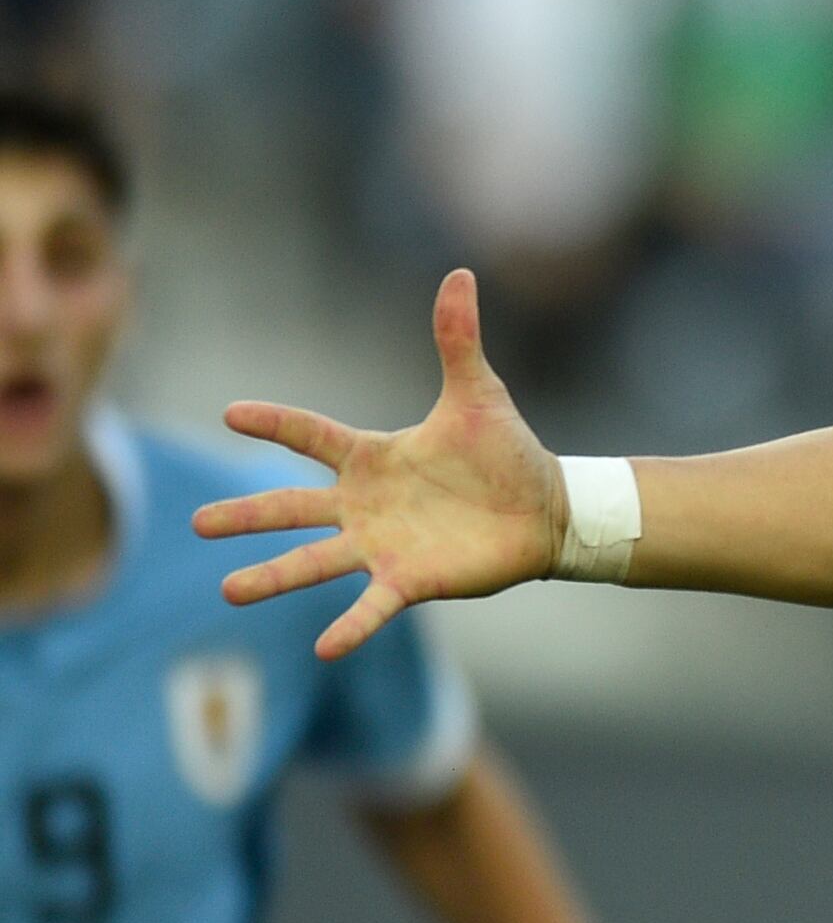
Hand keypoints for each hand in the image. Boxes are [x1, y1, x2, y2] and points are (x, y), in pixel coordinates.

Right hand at [194, 270, 564, 658]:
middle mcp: (365, 503)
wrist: (547, 508)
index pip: (311, 436)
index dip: (275, 424)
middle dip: (246, 514)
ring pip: (314, 560)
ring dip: (272, 576)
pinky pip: (372, 606)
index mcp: (373, 457)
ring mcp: (383, 544)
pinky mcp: (411, 579)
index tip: (231, 412)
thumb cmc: (506, 452)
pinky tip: (322, 647)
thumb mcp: (478, 392)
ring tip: (226, 591)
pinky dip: (350, 626)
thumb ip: (457, 339)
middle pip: (291, 507)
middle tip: (196, 524)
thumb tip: (459, 274)